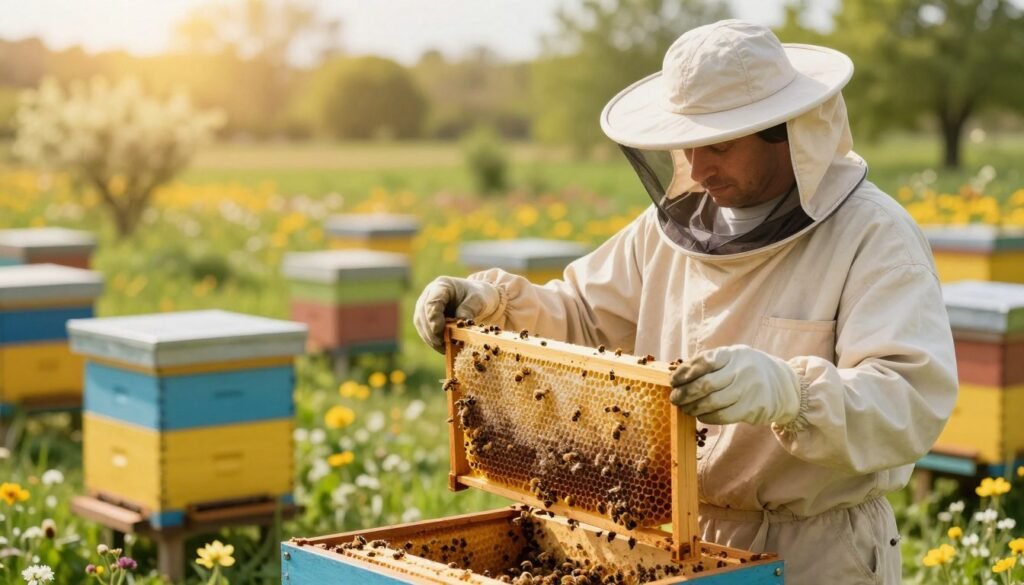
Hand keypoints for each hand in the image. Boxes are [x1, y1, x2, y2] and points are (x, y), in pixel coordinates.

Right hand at [413, 276, 500, 352]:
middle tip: (441, 344)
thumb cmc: (478, 296)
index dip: (433, 317)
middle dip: (431, 330)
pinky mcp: (426, 316)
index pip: (432, 301)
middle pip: (423, 313)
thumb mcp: (479, 300)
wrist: (476, 298)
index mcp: (442, 285)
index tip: (439, 331)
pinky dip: (432, 339)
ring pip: (420, 322)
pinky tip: (442, 347)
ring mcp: (425, 305)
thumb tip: (460, 322)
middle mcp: (430, 294)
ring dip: (430, 337)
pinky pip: (424, 329)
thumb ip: (469, 309)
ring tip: (443, 348)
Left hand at [669, 345, 801, 425]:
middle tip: (675, 398)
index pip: (703, 362)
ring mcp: (747, 389)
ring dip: (693, 407)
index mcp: (733, 354)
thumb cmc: (749, 370)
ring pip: (711, 402)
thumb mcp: (734, 358)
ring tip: (685, 408)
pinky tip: (701, 415)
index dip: (684, 372)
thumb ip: (711, 363)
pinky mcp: (751, 408)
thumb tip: (679, 374)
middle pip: (705, 384)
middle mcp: (741, 370)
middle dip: (684, 393)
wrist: (784, 385)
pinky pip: (722, 415)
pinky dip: (707, 417)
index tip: (673, 381)